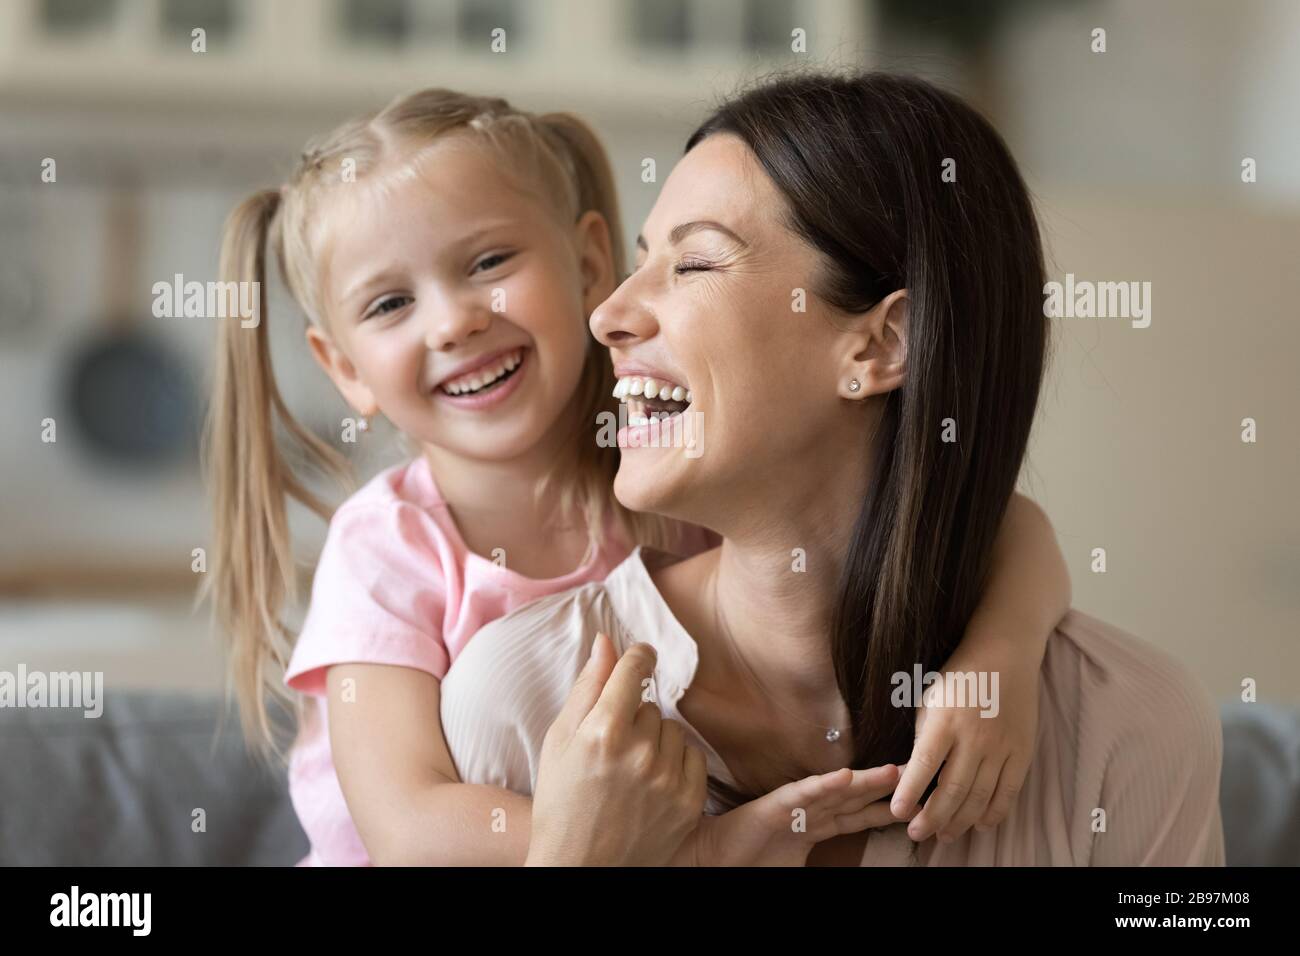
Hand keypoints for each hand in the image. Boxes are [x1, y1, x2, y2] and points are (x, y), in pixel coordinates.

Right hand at [525, 633, 707, 865]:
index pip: (634, 668)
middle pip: (650, 705)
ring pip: (673, 730)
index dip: (638, 657)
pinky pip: (693, 757)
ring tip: (629, 772)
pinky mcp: (688, 802)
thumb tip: (607, 641)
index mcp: (602, 732)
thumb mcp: (559, 740)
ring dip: (655, 742)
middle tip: (610, 750)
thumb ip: (587, 687)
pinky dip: (676, 765)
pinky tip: (650, 785)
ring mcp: (667, 779)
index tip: (640, 657)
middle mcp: (639, 752)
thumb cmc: (561, 803)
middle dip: (633, 719)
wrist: (579, 869)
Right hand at [674, 765, 901, 866]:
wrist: (711, 858)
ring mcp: (793, 806)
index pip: (857, 815)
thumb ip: (818, 857)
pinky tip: (845, 776)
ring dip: (866, 781)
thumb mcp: (795, 864)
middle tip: (921, 776)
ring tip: (895, 772)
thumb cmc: (749, 862)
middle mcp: (808, 811)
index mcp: (815, 825)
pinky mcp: (774, 805)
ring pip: (836, 791)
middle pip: (855, 798)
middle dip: (887, 788)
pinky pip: (804, 794)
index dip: (885, 807)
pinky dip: (826, 784)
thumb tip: (844, 870)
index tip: (915, 802)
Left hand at [890, 653, 1036, 843]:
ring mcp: (1002, 746)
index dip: (910, 791)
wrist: (1005, 654)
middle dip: (932, 817)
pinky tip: (979, 825)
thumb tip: (910, 773)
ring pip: (979, 796)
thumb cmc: (959, 676)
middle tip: (917, 834)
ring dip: (959, 821)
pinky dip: (994, 812)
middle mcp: (974, 736)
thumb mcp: (930, 698)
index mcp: (945, 720)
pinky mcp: (1022, 752)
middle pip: (952, 788)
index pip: (924, 763)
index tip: (897, 813)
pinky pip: (1009, 791)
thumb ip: (922, 735)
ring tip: (943, 836)